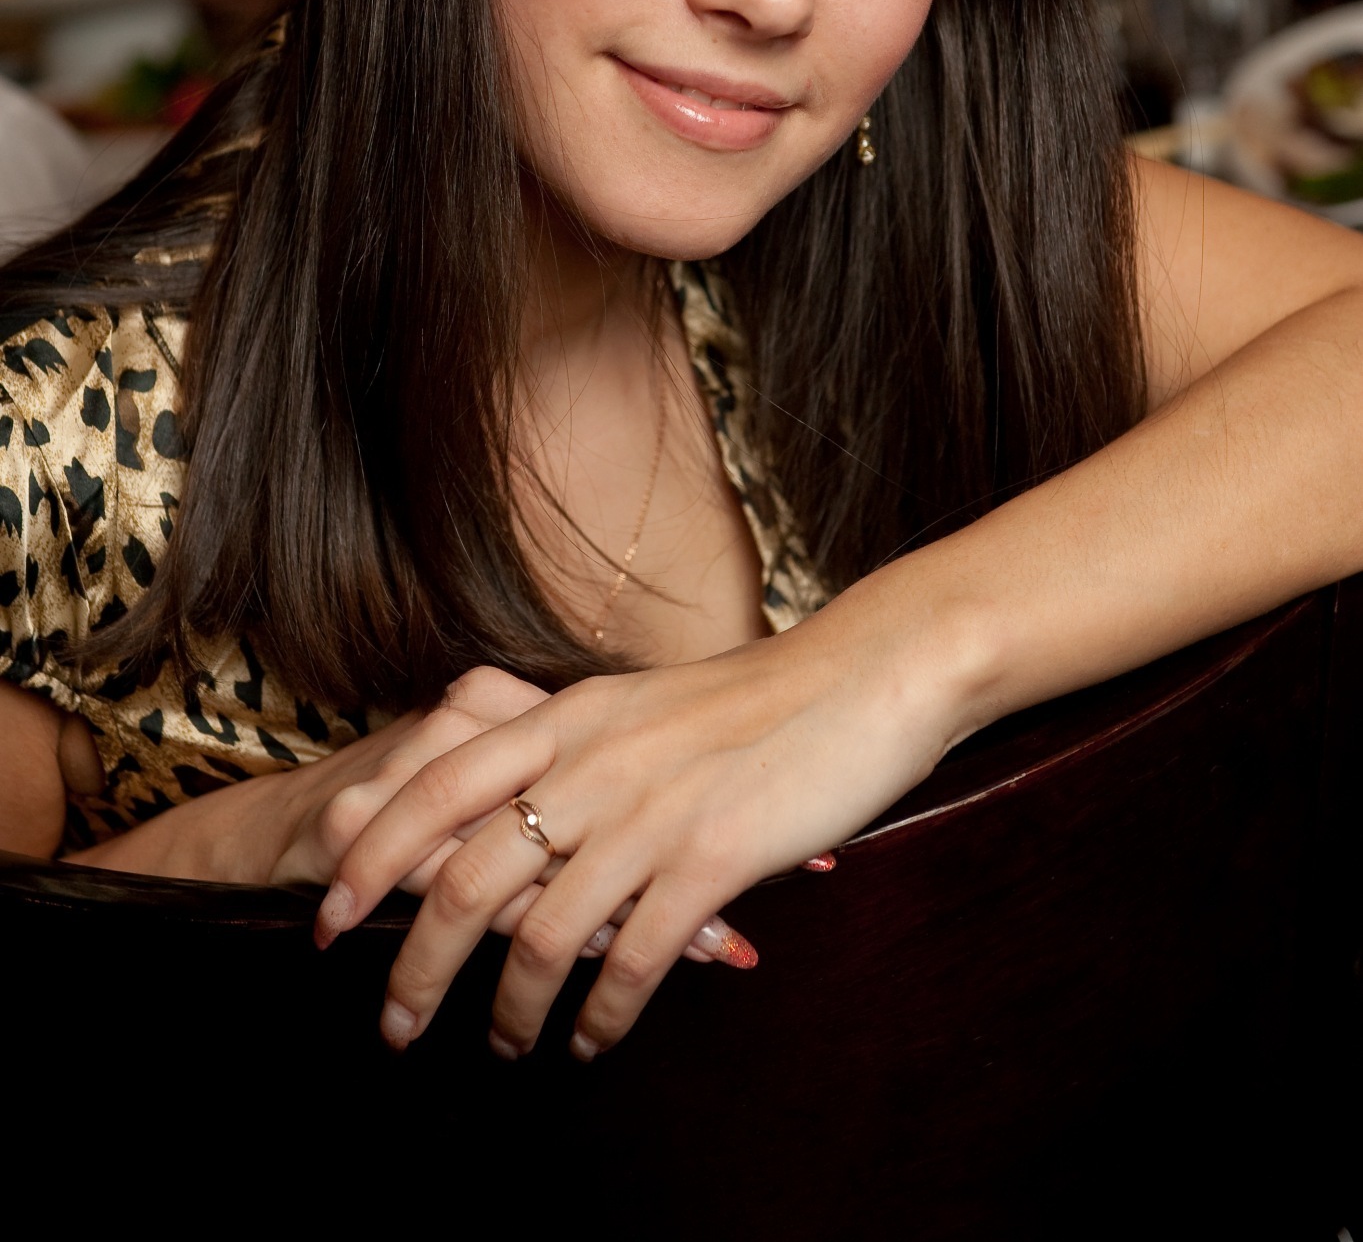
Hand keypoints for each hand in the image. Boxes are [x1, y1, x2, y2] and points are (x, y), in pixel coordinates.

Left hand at [316, 583, 952, 1058]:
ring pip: (543, 935)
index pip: (435, 787)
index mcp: (566, 717)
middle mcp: (591, 762)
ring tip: (505, 1050)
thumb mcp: (637, 706)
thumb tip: (503, 807)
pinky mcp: (712, 858)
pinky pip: (634, 959)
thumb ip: (568, 748)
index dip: (371, 857)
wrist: (862, 675)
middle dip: (416, 964)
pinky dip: (602, 1014)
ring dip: (511, 1010)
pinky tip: (592, 1040)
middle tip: (393, 1026)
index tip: (328, 916)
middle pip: (469, 877)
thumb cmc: (754, 698)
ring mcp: (650, 812)